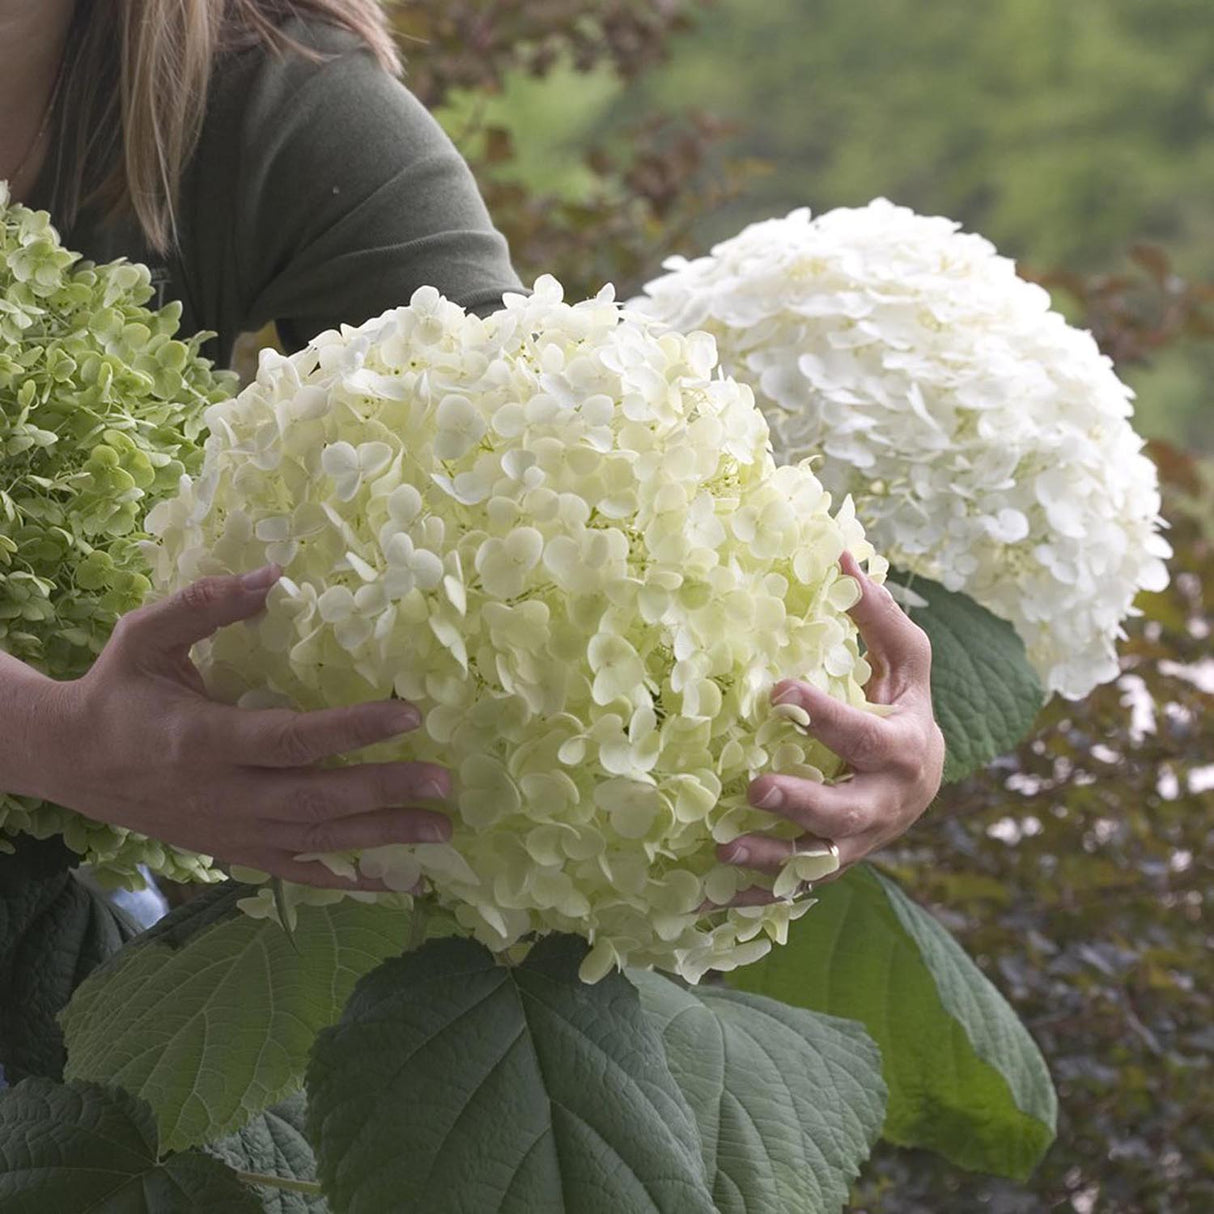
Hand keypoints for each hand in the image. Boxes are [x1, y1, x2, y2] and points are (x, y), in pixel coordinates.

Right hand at [30, 566, 451, 888]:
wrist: (71, 761)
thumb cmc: (117, 692)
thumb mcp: (147, 637)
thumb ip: (207, 605)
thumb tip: (275, 574)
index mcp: (205, 739)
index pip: (293, 738)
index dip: (355, 728)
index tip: (411, 714)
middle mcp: (224, 794)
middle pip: (318, 798)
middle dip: (385, 792)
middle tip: (443, 782)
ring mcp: (230, 831)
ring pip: (318, 841)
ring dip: (384, 838)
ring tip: (441, 829)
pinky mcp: (233, 851)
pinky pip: (297, 871)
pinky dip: (346, 881)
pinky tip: (393, 882)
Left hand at [716, 551, 944, 903]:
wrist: (921, 783)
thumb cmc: (904, 709)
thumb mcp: (906, 663)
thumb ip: (876, 616)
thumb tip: (839, 552)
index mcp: (901, 750)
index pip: (864, 736)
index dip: (825, 716)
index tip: (778, 691)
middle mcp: (883, 806)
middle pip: (845, 815)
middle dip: (801, 805)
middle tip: (753, 789)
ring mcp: (858, 845)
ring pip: (816, 862)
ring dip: (770, 862)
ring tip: (721, 851)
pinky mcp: (831, 865)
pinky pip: (793, 891)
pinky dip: (754, 900)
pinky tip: (704, 903)